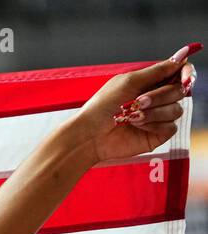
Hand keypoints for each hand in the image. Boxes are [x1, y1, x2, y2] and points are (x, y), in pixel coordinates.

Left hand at [67, 44, 197, 165]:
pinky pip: (171, 126)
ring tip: (132, 117)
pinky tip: (138, 126)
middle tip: (138, 102)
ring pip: (176, 109)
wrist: (90, 134)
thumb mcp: (129, 81)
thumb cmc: (102, 107)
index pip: (179, 73)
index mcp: (150, 82)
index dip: (186, 73)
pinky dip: (155, 125)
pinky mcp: (157, 134)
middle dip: (160, 96)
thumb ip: (158, 70)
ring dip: (154, 112)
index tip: (185, 77)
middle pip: (179, 91)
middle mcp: (156, 98)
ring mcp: (157, 116)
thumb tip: (182, 56)